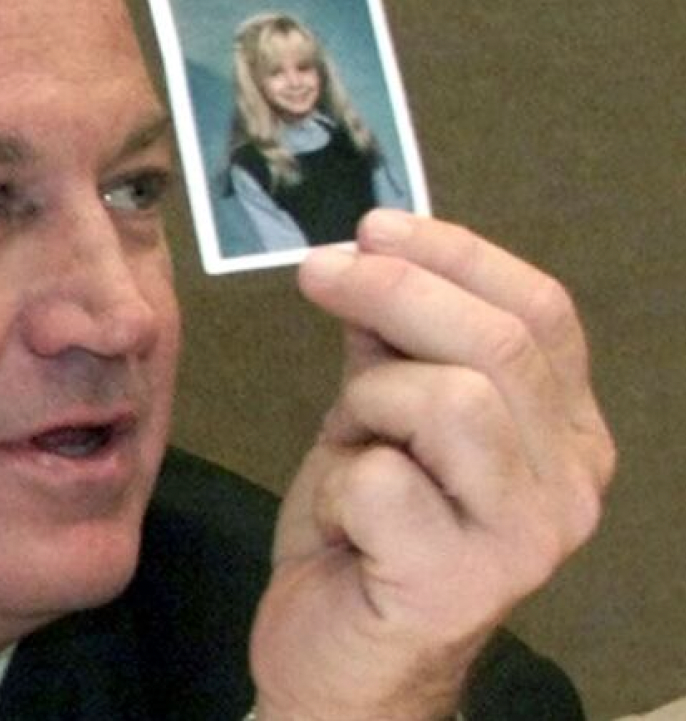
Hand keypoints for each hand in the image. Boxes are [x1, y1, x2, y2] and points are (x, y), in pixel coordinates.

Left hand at [249, 211, 615, 720]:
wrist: (339, 664)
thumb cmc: (363, 539)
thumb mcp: (379, 421)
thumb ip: (393, 347)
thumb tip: (373, 253)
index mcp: (565, 434)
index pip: (541, 312)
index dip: (457, 253)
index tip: (376, 225)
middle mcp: (571, 486)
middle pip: (499, 343)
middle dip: (393, 288)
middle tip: (317, 271)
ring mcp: (525, 539)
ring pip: (452, 400)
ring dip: (370, 400)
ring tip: (350, 440)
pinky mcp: (459, 583)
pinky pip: (383, 479)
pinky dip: (339, 480)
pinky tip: (342, 518)